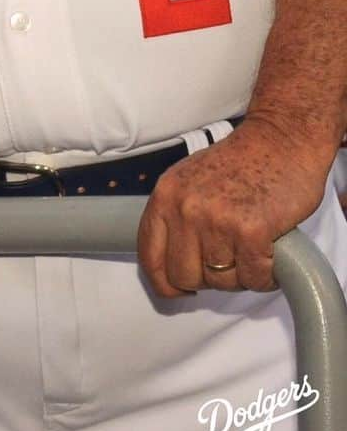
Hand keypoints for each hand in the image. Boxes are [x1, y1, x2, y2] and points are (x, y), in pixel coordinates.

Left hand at [137, 117, 330, 297]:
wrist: (281, 139)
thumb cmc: (240, 162)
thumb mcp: (189, 181)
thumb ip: (175, 217)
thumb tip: (167, 265)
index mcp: (165, 196)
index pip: (149, 257)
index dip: (164, 282)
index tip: (178, 290)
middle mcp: (185, 208)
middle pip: (184, 277)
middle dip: (208, 279)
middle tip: (228, 260)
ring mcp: (217, 220)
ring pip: (221, 282)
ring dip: (241, 275)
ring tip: (252, 248)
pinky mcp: (251, 231)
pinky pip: (254, 279)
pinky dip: (266, 275)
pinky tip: (270, 252)